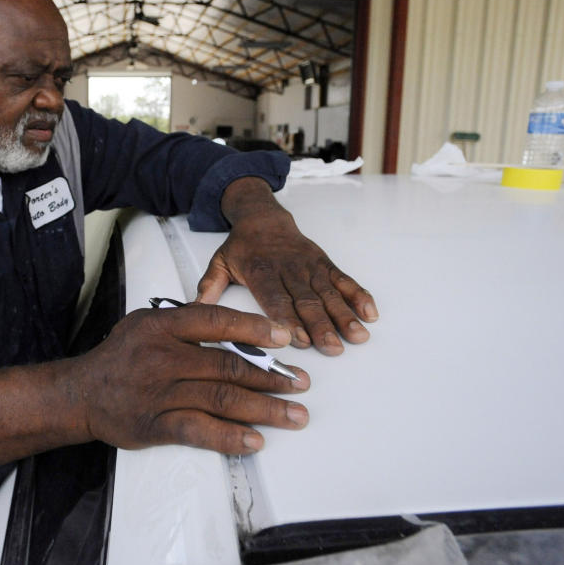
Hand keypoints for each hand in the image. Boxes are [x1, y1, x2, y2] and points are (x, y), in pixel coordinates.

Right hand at [74, 303, 310, 454]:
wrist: (80, 393)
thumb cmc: (120, 356)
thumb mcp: (146, 323)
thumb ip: (186, 322)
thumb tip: (235, 326)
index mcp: (163, 327)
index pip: (216, 321)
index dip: (254, 328)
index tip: (284, 336)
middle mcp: (163, 357)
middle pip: (228, 365)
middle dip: (271, 376)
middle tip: (301, 383)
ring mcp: (160, 393)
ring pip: (221, 398)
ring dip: (264, 409)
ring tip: (294, 415)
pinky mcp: (155, 425)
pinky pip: (199, 430)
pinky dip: (230, 437)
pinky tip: (255, 440)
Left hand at [196, 177, 377, 354]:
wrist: (263, 216)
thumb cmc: (242, 246)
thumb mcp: (219, 262)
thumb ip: (209, 287)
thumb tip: (194, 311)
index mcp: (261, 271)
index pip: (275, 297)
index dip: (286, 318)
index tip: (297, 339)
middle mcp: (288, 269)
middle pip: (306, 300)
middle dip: (320, 325)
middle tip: (332, 348)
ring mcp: (309, 267)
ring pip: (329, 293)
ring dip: (344, 315)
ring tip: (357, 336)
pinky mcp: (324, 264)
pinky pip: (344, 280)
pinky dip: (359, 295)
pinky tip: (370, 313)